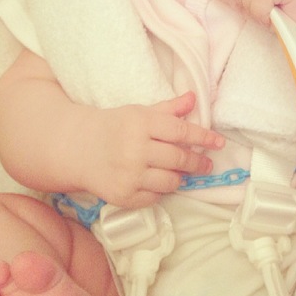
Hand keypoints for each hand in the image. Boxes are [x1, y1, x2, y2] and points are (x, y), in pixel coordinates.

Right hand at [85, 91, 223, 207]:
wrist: (76, 149)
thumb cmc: (113, 127)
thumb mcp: (138, 113)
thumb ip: (168, 108)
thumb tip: (194, 98)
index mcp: (141, 124)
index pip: (181, 131)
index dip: (204, 137)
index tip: (219, 143)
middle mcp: (135, 149)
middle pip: (180, 158)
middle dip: (197, 162)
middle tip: (206, 164)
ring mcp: (129, 175)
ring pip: (172, 181)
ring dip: (180, 177)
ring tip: (181, 173)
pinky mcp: (124, 195)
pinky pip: (156, 196)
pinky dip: (161, 190)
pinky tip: (157, 181)